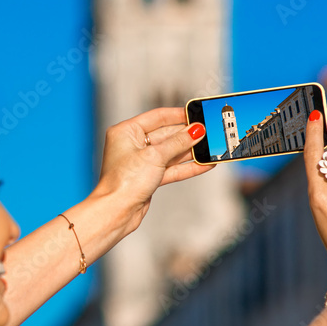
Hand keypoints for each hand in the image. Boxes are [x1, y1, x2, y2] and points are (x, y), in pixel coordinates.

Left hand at [95, 107, 212, 232]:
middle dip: (187, 135)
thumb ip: (178, 142)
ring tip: (210, 147)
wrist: (116, 212)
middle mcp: (132, 145)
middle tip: (207, 132)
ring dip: (190, 151)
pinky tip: (204, 164)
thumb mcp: (155, 156)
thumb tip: (195, 130)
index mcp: (126, 132)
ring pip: (171, 153)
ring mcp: (141, 162)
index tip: (196, 114)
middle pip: (166, 135)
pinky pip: (171, 168)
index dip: (178, 115)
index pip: (157, 117)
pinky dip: (187, 167)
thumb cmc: (123, 182)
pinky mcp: (149, 178)